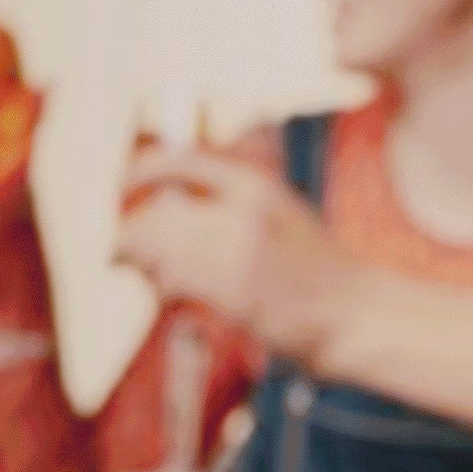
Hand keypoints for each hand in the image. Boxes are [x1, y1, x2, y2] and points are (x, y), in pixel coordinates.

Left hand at [115, 145, 358, 362]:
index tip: (118, 189)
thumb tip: (167, 208)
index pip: (179, 159)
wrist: (354, 312)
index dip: (138, 172)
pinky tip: (167, 297)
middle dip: (129, 230)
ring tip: (149, 278)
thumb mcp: (279, 216)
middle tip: (118, 251)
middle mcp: (242, 210)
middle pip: (158, 207)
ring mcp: (238, 250)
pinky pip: (173, 280)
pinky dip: (160, 288)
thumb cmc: (315, 274)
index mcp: (254, 184)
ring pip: (160, 246)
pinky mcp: (234, 291)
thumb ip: (230, 205)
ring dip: (142, 263)